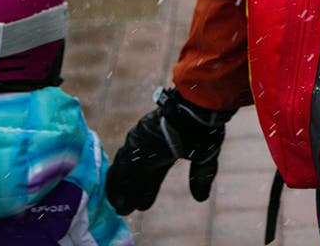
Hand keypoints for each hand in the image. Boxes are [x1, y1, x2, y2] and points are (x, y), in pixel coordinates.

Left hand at [105, 87, 234, 213]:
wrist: (195, 110)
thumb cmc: (203, 130)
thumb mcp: (204, 158)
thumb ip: (201, 177)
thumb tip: (201, 199)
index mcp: (165, 148)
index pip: (151, 173)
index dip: (147, 190)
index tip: (142, 205)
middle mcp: (148, 145)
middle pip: (133, 173)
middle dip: (129, 192)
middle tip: (123, 210)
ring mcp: (139, 143)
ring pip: (124, 171)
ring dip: (120, 191)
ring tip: (118, 208)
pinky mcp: (133, 143)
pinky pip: (121, 167)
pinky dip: (117, 184)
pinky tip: (114, 197)